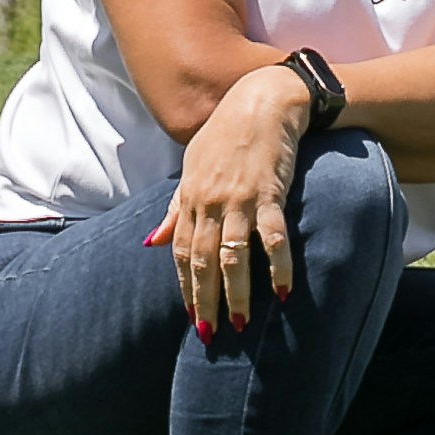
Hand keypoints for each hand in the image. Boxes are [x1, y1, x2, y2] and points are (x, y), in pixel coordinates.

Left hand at [151, 68, 313, 334]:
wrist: (263, 100)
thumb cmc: (227, 133)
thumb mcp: (192, 166)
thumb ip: (174, 208)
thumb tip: (151, 243)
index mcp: (191, 197)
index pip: (182, 252)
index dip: (185, 287)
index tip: (192, 316)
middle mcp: (210, 202)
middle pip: (203, 261)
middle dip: (205, 301)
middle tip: (210, 335)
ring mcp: (239, 199)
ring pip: (233, 256)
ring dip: (237, 293)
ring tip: (241, 325)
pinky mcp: (269, 192)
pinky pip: (273, 237)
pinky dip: (278, 265)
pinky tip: (284, 291)